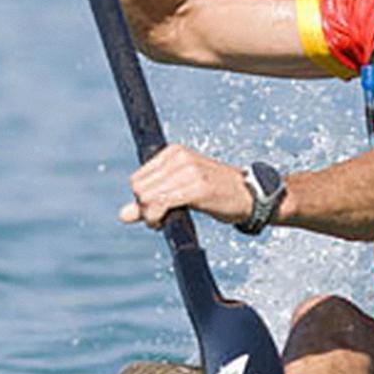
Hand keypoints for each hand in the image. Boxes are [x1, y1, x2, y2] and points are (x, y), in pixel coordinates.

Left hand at [119, 145, 253, 228]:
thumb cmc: (216, 194)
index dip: (142, 199)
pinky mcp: (196, 187)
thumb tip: (123, 215)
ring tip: (167, 218)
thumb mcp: (181, 192)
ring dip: (151, 216)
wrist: (250, 196)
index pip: (137, 179)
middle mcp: (179, 157)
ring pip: (146, 197)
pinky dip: (157, 218)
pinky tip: (167, 221)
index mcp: (174, 152)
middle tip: (163, 216)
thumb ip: (151, 201)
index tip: (158, 209)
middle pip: (138, 189)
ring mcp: (188, 171)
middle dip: (145, 208)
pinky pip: (160, 204)